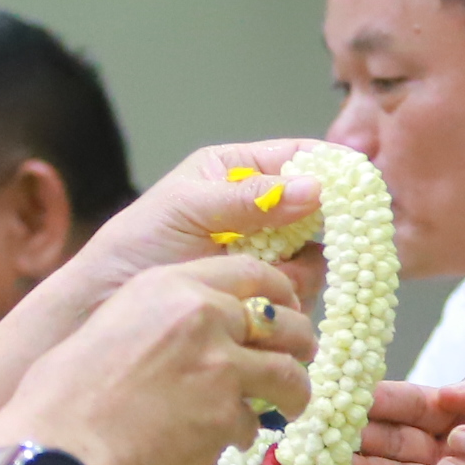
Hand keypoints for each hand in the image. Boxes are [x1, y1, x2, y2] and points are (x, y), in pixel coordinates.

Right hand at [0, 255, 312, 464]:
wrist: (58, 445)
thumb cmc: (66, 388)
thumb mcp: (117, 318)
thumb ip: (169, 312)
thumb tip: (206, 322)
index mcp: (174, 283)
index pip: (255, 273)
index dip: (282, 294)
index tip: (289, 311)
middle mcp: (205, 316)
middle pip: (286, 323)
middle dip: (301, 345)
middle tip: (295, 362)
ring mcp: (220, 366)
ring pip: (288, 375)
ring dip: (293, 394)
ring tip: (290, 407)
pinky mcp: (224, 416)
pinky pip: (254, 423)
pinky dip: (240, 434)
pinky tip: (216, 440)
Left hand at [71, 141, 333, 289]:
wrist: (102, 308)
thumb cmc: (133, 248)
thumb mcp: (187, 208)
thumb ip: (249, 198)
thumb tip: (314, 189)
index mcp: (237, 171)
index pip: (300, 156)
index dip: (333, 168)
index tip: (362, 184)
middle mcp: (257, 211)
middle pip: (320, 209)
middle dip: (328, 224)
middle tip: (337, 240)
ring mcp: (263, 255)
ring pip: (315, 256)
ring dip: (305, 266)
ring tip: (273, 276)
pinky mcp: (261, 296)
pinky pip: (299, 293)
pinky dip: (293, 297)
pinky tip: (269, 301)